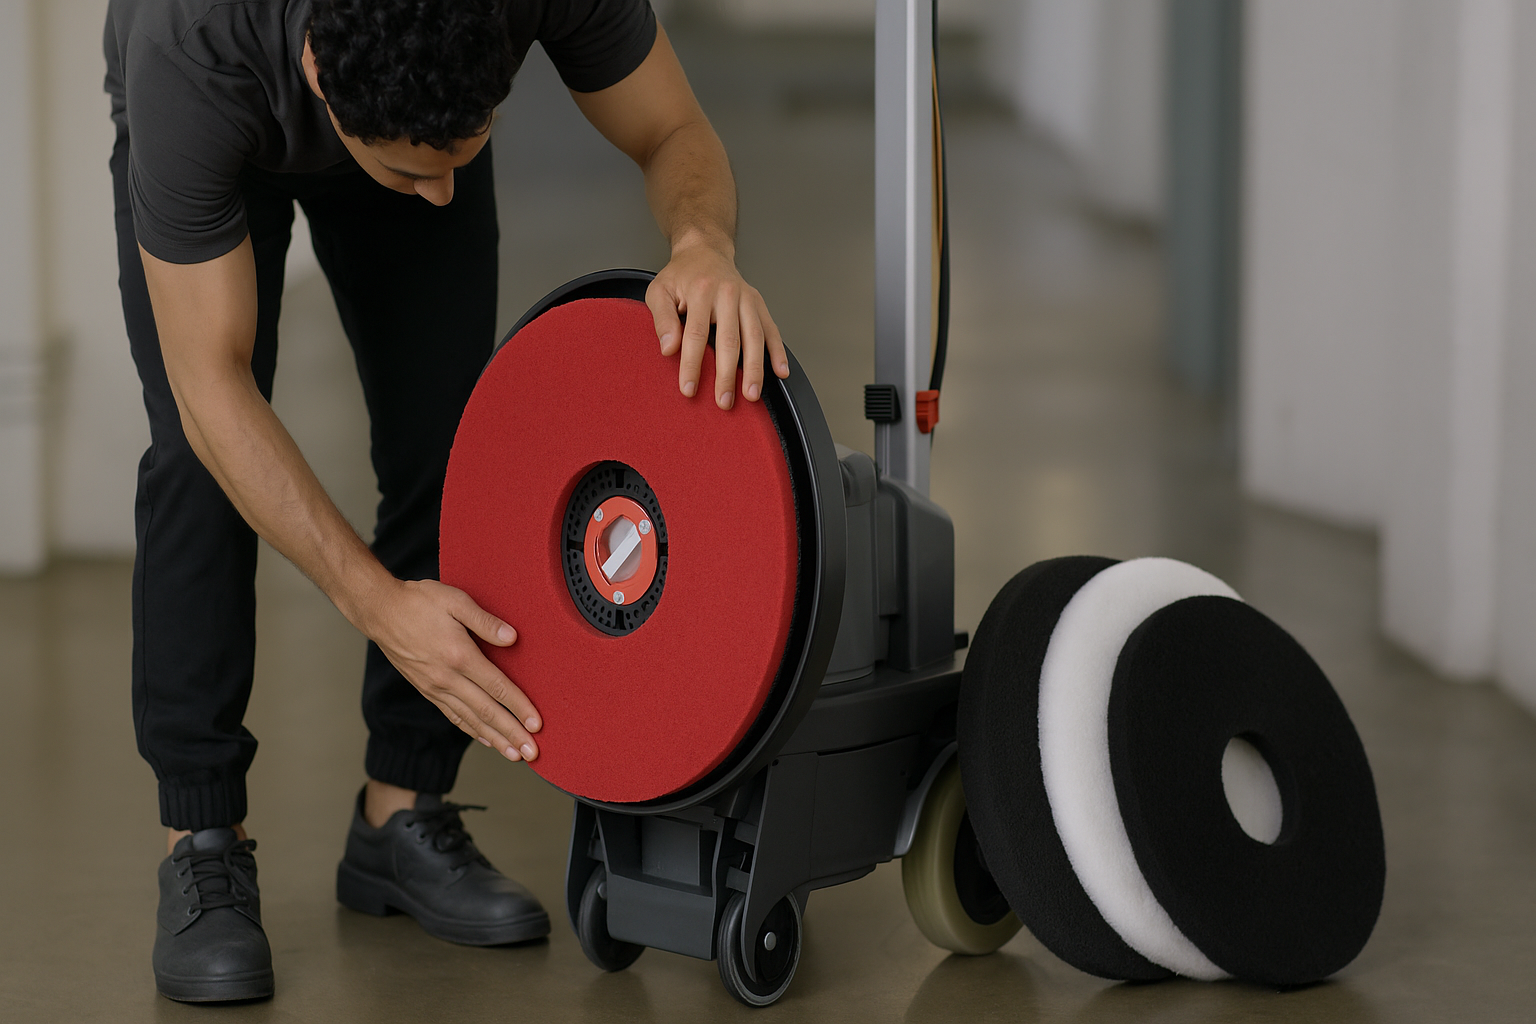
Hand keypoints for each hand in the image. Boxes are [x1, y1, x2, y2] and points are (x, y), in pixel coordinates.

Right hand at [361, 578, 540, 761]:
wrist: (381, 611)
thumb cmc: (420, 601)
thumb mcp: (455, 600)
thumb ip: (485, 621)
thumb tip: (512, 637)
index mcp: (458, 655)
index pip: (496, 687)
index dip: (519, 707)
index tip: (536, 725)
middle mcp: (447, 677)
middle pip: (486, 711)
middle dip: (512, 734)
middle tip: (533, 753)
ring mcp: (435, 687)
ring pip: (470, 719)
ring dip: (495, 739)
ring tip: (515, 755)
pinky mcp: (427, 690)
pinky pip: (453, 715)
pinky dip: (472, 731)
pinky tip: (486, 740)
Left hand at [647, 235, 788, 409]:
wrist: (705, 251)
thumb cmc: (680, 276)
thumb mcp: (659, 291)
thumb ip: (662, 319)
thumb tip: (668, 348)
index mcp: (702, 291)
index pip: (696, 334)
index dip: (692, 364)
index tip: (689, 389)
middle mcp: (728, 294)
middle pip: (729, 340)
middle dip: (727, 374)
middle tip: (723, 401)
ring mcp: (747, 299)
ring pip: (754, 338)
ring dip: (755, 369)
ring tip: (752, 395)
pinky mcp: (759, 304)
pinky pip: (771, 330)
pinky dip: (778, 352)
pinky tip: (781, 373)